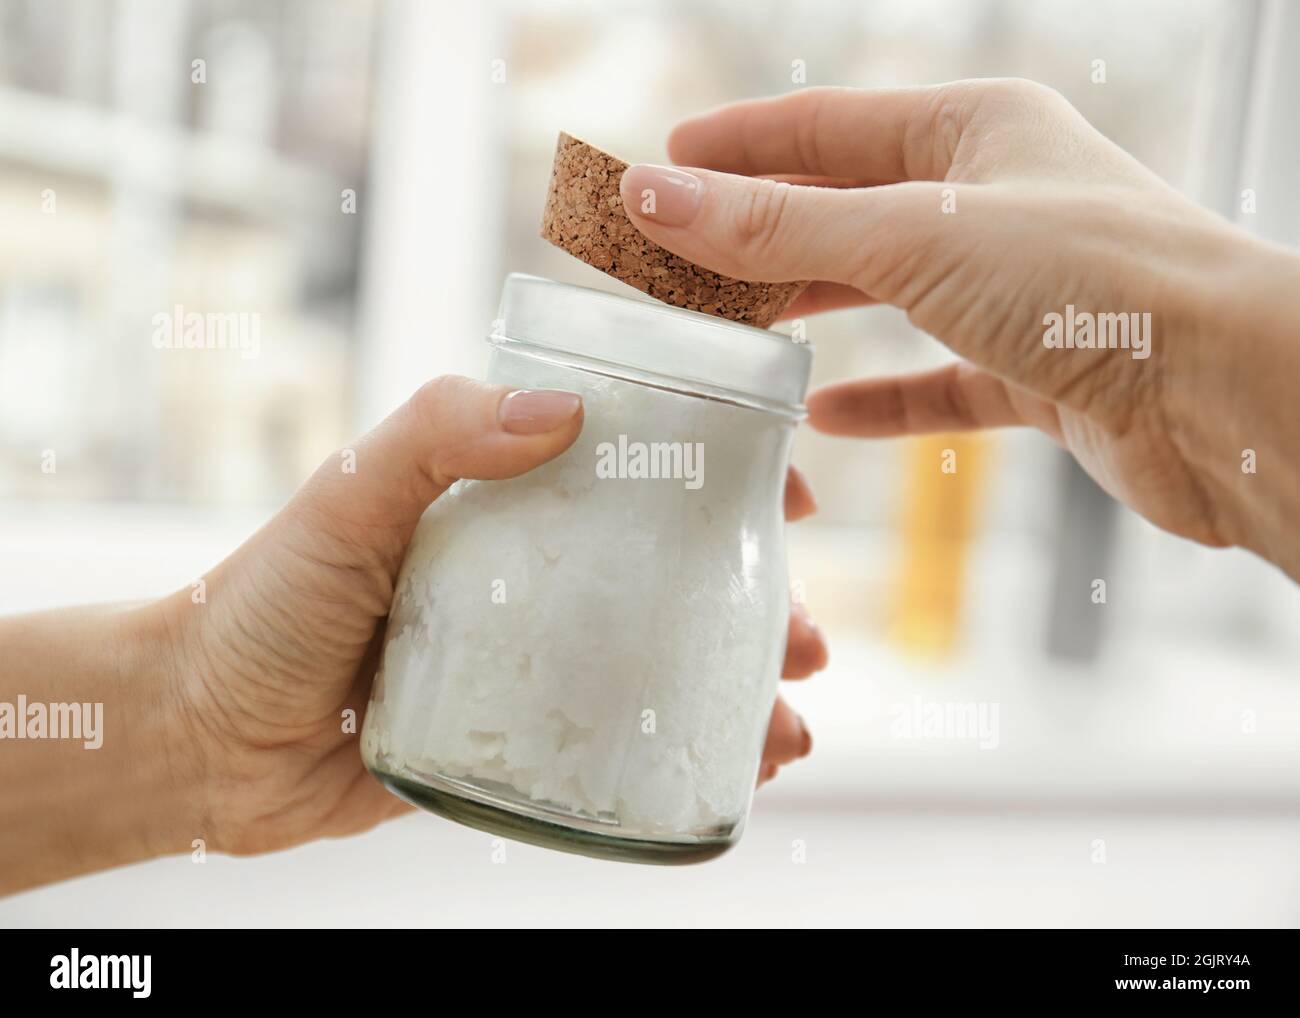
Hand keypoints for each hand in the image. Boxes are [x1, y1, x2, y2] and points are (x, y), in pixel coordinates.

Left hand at [158, 377, 822, 854]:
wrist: (200, 740)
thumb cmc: (259, 604)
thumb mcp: (344, 498)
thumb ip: (437, 435)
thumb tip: (563, 408)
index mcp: (501, 499)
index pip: (630, 465)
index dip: (718, 470)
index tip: (786, 492)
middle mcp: (528, 572)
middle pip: (669, 574)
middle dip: (754, 601)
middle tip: (805, 633)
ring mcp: (528, 657)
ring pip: (660, 661)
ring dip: (737, 686)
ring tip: (792, 719)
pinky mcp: (516, 736)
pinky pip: (616, 740)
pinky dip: (682, 753)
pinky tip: (734, 773)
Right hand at [620, 81, 1299, 579]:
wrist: (1225, 397)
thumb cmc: (1093, 280)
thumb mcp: (912, 237)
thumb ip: (780, 227)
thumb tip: (658, 198)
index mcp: (972, 130)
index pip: (823, 128)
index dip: (735, 147)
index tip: (656, 172)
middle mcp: (994, 199)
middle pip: (845, 212)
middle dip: (757, 239)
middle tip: (672, 268)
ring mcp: (1015, 288)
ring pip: (887, 295)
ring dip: (810, 314)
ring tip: (731, 333)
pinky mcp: (1034, 372)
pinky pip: (938, 382)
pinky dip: (883, 400)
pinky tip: (827, 419)